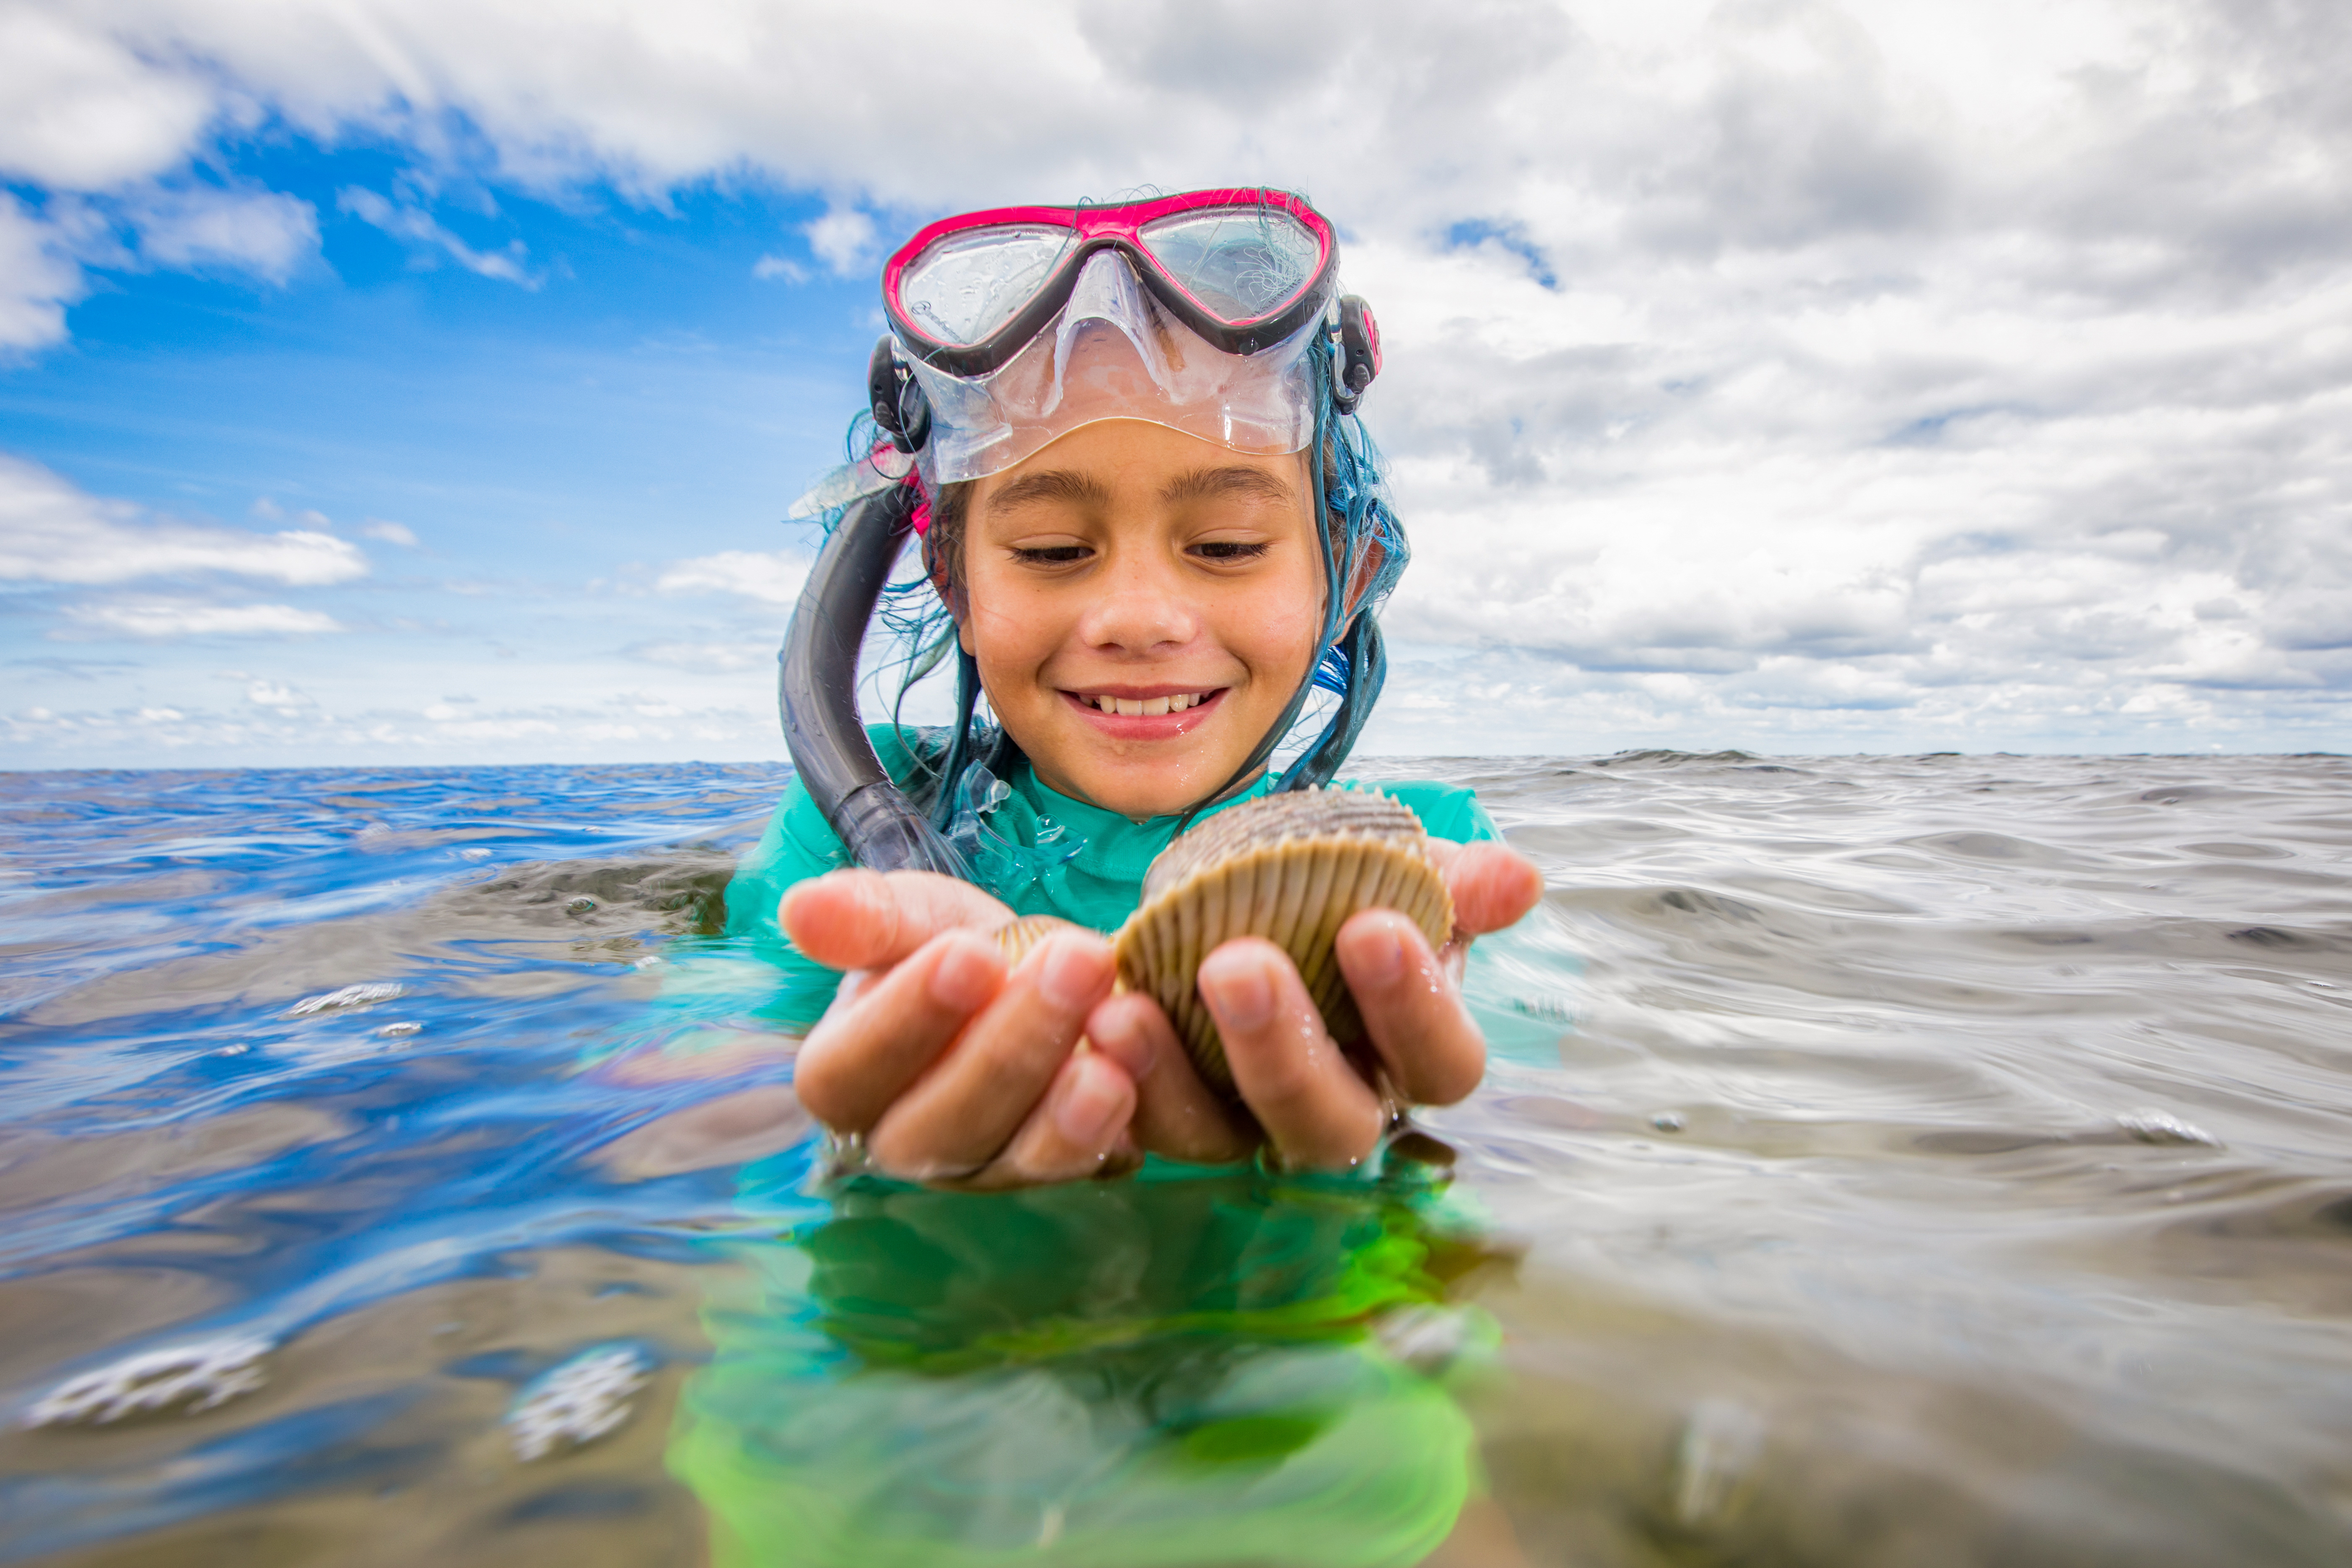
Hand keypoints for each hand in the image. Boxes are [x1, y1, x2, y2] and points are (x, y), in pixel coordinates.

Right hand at [784, 869, 1144, 1187]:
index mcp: (849, 1076)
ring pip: (1013, 1157)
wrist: (1054, 975)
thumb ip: (867, 918)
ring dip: (1065, 1099)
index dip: (906, 1018)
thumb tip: (800, 907)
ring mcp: (987, 1167)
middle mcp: (907, 1142)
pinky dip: (1113, 1124)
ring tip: (1116, 1028)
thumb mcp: (921, 916)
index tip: (971, 953)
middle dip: (1008, 1046)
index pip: (849, 1073)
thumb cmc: (972, 950)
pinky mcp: (1062, 1169)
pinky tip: (1137, 1074)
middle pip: (937, 1126)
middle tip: (1074, 963)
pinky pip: (1083, 1168)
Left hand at [1084, 839, 1543, 1169]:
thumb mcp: (1392, 875)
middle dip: (1285, 1047)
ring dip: (1177, 1076)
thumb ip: (1450, 882)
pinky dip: (1115, 1079)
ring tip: (1132, 1007)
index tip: (1373, 925)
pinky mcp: (1171, 1117)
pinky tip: (1093, 1018)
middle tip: (1239, 963)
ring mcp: (1249, 1123)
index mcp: (1412, 1053)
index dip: (1416, 1005)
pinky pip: (1142, 1124)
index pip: (1442, 1063)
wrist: (1243, 898)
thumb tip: (1519, 879)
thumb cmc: (1336, 895)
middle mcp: (1340, 1106)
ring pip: (1224, 1137)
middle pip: (1332, 1122)